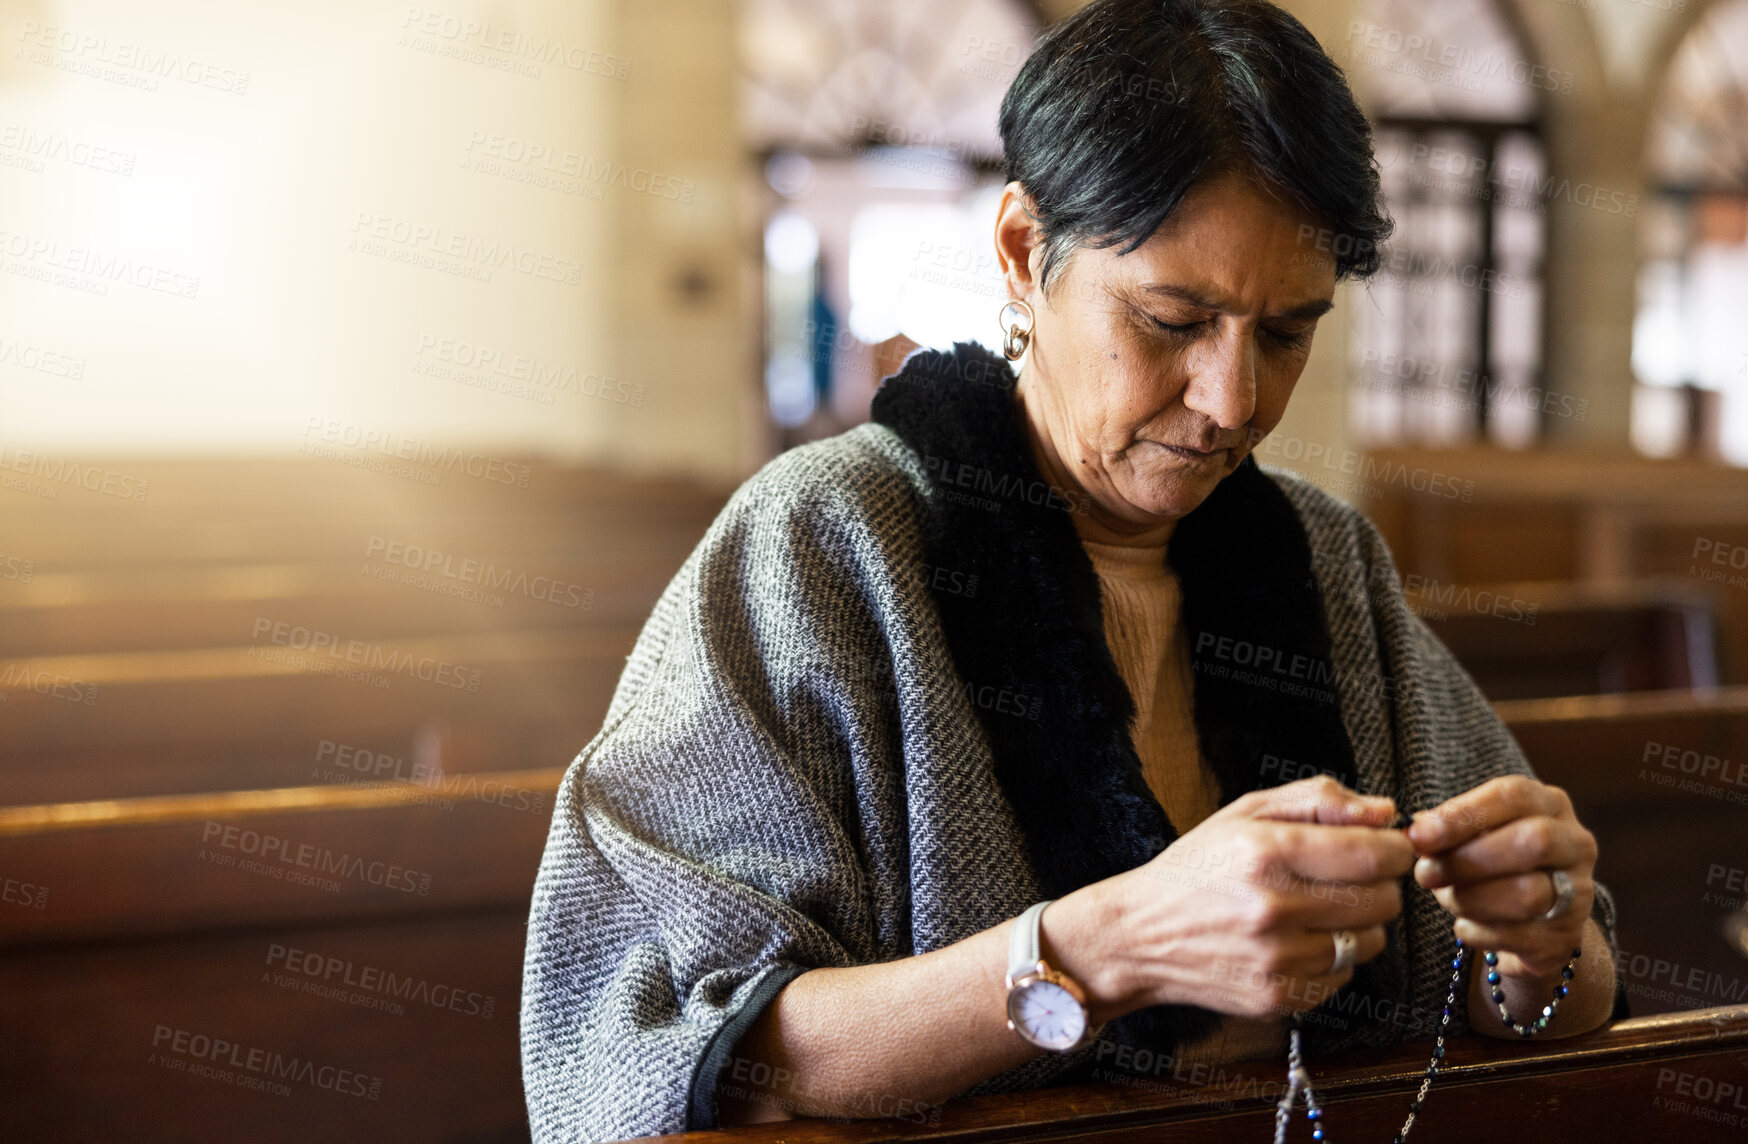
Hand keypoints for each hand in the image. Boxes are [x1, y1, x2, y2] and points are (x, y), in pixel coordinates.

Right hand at [1109, 776, 1415, 1019]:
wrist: (1140, 935)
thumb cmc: (1197, 868)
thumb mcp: (1245, 813)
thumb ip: (1318, 799)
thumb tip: (1385, 811)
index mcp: (1265, 852)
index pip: (1373, 855)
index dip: (1395, 848)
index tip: (1389, 845)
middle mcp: (1272, 908)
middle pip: (1382, 900)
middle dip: (1378, 883)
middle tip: (1348, 876)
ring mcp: (1276, 960)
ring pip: (1371, 941)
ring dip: (1359, 922)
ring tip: (1321, 909)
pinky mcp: (1278, 997)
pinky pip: (1344, 975)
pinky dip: (1333, 956)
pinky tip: (1299, 939)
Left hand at [1408, 775, 1597, 980]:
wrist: (1534, 920)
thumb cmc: (1494, 861)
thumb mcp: (1474, 835)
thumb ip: (1448, 829)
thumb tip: (1416, 830)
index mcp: (1550, 804)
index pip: (1512, 796)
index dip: (1461, 815)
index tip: (1418, 836)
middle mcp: (1575, 843)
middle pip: (1532, 841)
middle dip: (1468, 860)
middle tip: (1425, 873)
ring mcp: (1579, 892)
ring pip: (1529, 894)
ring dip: (1471, 899)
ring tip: (1446, 898)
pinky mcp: (1567, 936)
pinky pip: (1519, 936)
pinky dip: (1479, 931)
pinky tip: (1464, 925)